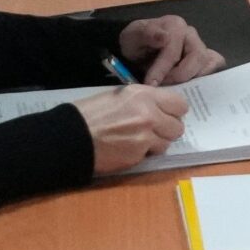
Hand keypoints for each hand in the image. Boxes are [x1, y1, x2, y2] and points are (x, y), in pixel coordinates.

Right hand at [69, 86, 187, 173]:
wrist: (69, 137)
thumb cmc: (89, 114)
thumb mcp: (118, 97)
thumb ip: (143, 101)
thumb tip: (160, 108)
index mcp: (143, 95)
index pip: (180, 104)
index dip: (173, 111)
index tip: (166, 115)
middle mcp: (149, 114)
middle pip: (178, 126)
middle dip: (167, 129)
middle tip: (152, 130)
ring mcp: (145, 136)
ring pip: (167, 142)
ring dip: (156, 143)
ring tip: (138, 140)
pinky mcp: (138, 155)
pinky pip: (151, 154)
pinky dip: (143, 154)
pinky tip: (127, 149)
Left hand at [117, 16, 221, 84]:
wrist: (138, 48)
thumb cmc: (135, 42)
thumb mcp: (132, 37)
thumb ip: (146, 35)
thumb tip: (164, 37)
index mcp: (175, 26)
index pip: (173, 51)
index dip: (162, 70)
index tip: (151, 84)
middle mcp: (191, 34)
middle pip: (197, 57)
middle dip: (179, 75)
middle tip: (163, 86)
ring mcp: (201, 45)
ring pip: (208, 62)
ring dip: (192, 77)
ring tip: (173, 85)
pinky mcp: (206, 56)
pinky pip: (215, 64)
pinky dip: (206, 75)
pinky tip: (190, 84)